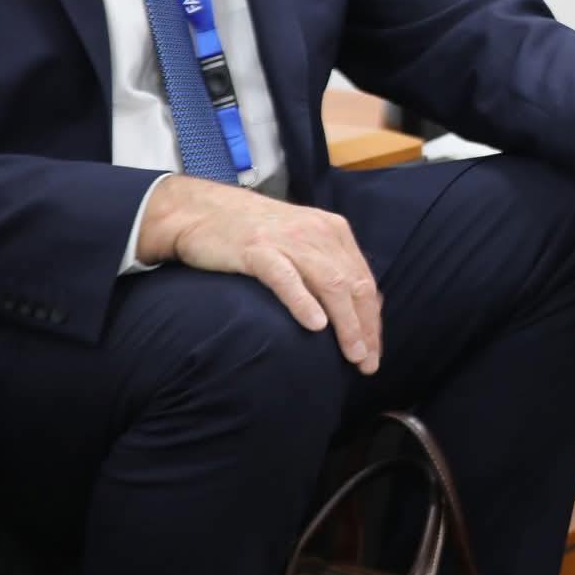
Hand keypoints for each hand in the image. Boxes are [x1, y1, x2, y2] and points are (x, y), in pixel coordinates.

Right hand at [137, 175, 380, 371]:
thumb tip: (352, 309)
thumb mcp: (300, 241)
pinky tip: (316, 325)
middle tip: (368, 364)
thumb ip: (326, 266)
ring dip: (346, 323)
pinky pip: (286, 278)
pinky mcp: (257, 249)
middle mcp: (317, 233)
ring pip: (330, 283)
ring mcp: (288, 240)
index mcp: (333, 231)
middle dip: (366, 328)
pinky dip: (304, 301)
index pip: (364, 280)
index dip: (372, 319)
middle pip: (354, 285)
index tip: (374, 352)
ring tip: (353, 353)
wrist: (201, 210)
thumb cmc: (252, 232)